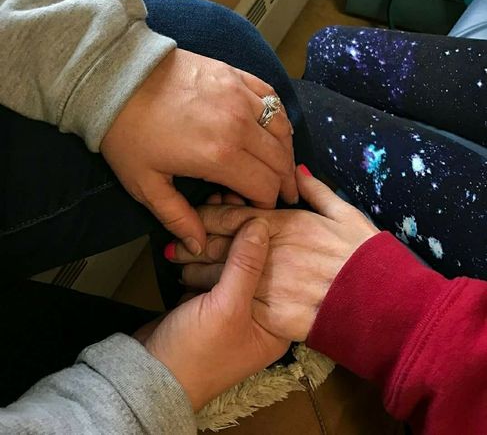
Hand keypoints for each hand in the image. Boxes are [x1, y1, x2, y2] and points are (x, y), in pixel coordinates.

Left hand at [100, 48, 296, 254]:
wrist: (118, 80)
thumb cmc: (128, 133)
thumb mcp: (145, 184)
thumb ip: (177, 218)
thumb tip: (199, 245)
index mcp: (219, 156)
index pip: (264, 187)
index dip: (268, 204)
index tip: (261, 210)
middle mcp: (239, 124)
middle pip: (279, 159)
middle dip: (284, 181)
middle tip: (283, 193)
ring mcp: (239, 95)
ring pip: (282, 128)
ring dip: (285, 150)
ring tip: (282, 165)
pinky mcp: (235, 75)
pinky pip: (271, 98)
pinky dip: (279, 117)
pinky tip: (274, 128)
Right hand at [136, 218, 288, 410]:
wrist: (148, 376)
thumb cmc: (195, 355)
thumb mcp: (226, 308)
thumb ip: (245, 265)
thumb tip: (259, 223)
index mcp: (275, 323)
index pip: (280, 270)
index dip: (269, 238)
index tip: (256, 208)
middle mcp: (257, 313)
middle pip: (255, 263)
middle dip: (239, 233)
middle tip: (229, 202)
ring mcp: (231, 307)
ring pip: (230, 262)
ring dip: (219, 237)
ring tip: (213, 206)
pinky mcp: (207, 301)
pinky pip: (211, 269)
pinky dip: (203, 250)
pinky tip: (199, 227)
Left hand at [170, 167, 378, 340]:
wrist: (381, 305)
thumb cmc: (363, 256)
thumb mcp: (345, 214)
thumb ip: (317, 191)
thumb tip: (296, 170)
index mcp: (283, 224)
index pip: (235, 215)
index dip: (210, 215)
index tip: (194, 216)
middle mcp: (270, 251)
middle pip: (221, 244)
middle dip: (195, 244)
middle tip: (174, 245)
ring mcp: (268, 283)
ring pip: (220, 277)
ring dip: (196, 273)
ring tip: (179, 271)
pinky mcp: (270, 315)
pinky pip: (232, 307)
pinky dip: (213, 303)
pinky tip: (196, 302)